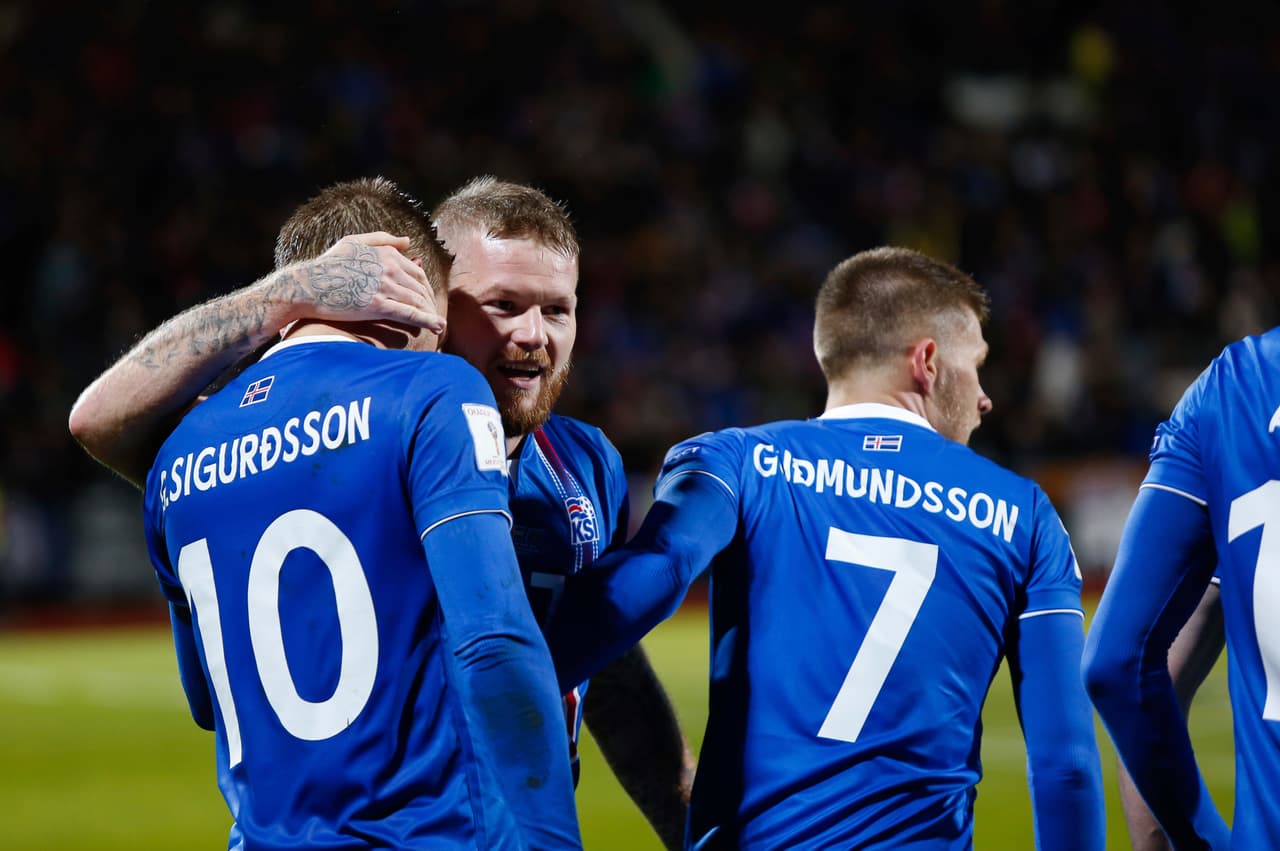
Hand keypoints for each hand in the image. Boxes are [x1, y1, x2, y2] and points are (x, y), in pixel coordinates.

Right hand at [284, 232, 445, 333]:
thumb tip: (408, 241)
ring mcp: (385, 287)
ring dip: (430, 313)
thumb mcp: (354, 242)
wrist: (308, 285)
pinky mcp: (379, 305)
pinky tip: (438, 327)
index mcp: (387, 254)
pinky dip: (428, 320)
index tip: (427, 299)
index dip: (425, 288)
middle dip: (430, 302)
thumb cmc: (328, 264)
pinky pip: (410, 314)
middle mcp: (390, 268)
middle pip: (421, 288)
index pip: (418, 273)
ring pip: (418, 301)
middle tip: (432, 314)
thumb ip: (383, 239)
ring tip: (437, 324)